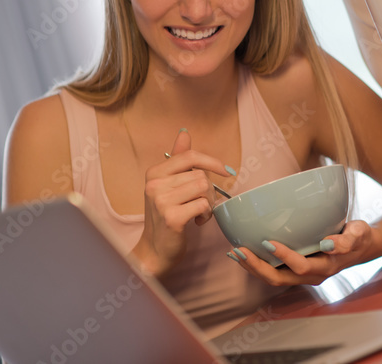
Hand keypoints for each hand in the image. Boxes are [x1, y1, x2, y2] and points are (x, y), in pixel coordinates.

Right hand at [135, 129, 233, 276]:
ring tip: (198, 213)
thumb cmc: (164, 217)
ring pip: (204, 189)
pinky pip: (203, 205)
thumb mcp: (167, 185)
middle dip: (209, 191)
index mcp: (154, 173)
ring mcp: (162, 201)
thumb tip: (184, 132)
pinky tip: (196, 222)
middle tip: (202, 204)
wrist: (154, 250)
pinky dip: (206, 215)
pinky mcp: (172, 218)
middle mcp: (155, 184)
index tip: (227, 171)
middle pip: (200, 175)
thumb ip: (177, 159)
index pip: (189, 156)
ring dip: (208, 203)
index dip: (212, 161)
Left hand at [226, 220, 380, 285]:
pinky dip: (257, 263)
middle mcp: (311, 274)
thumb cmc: (359, 237)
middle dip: (257, 267)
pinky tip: (243, 252)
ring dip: (253, 267)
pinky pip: (273, 271)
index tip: (268, 242)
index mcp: (325, 267)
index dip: (284, 257)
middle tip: (240, 251)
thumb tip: (330, 243)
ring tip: (235, 253)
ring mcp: (302, 274)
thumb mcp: (359, 234)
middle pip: (279, 278)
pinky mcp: (295, 268)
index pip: (301, 267)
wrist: (361, 246)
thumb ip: (348, 240)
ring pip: (273, 277)